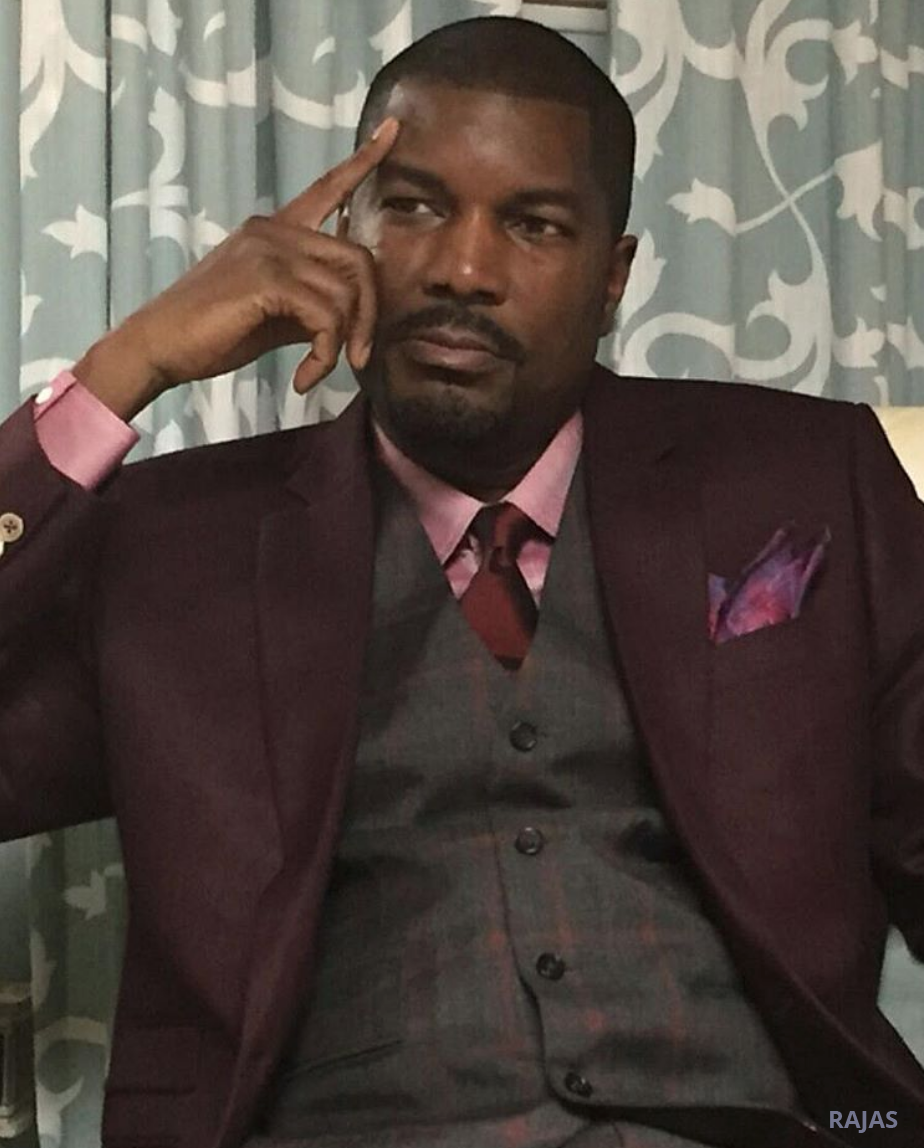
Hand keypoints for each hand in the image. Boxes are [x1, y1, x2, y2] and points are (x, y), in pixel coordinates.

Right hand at [75, 117, 399, 418]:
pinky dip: (325, 355)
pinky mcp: (267, 279)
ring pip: (347, 292)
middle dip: (369, 316)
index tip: (392, 129)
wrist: (158, 346)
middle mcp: (274, 229)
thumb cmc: (212, 332)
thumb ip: (313, 303)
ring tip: (318, 372)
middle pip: (359, 258)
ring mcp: (270, 249)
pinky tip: (304, 378)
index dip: (363, 161)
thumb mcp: (274, 313)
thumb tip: (354, 317)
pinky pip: (326, 317)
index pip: (327, 188)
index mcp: (276, 230)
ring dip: (345, 343)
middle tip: (357, 359)